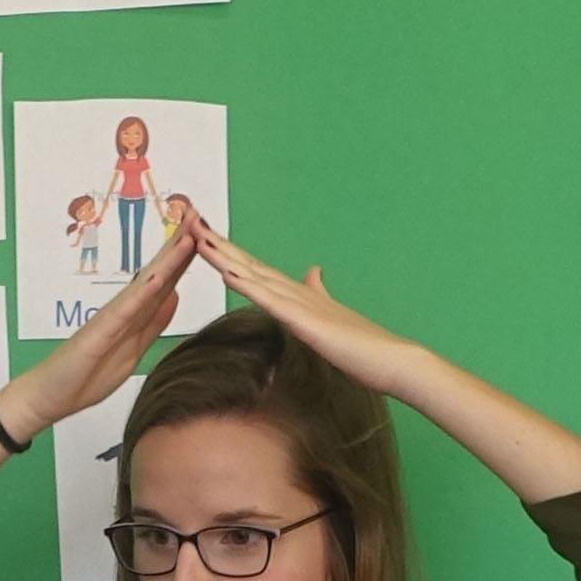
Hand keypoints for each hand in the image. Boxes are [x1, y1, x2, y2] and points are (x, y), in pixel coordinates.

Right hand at [2, 206, 199, 440]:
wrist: (49, 397)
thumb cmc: (85, 376)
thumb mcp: (132, 349)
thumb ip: (152, 322)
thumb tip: (173, 295)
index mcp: (134, 315)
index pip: (165, 280)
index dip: (185, 256)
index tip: (203, 230)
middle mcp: (124, 309)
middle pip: (157, 272)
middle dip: (178, 243)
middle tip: (197, 212)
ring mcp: (111, 318)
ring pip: (145, 283)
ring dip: (167, 258)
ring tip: (187, 232)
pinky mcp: (98, 333)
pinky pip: (124, 311)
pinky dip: (142, 293)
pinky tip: (159, 277)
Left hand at [187, 210, 437, 399]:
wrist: (391, 360)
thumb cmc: (363, 347)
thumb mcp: (330, 314)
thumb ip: (318, 292)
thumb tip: (313, 271)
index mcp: (296, 294)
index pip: (253, 268)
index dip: (227, 251)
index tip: (202, 234)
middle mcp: (295, 292)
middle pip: (248, 263)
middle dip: (217, 243)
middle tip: (189, 219)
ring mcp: (301, 305)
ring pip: (254, 275)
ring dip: (225, 256)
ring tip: (198, 236)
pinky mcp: (307, 322)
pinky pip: (271, 303)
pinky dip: (248, 286)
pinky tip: (228, 273)